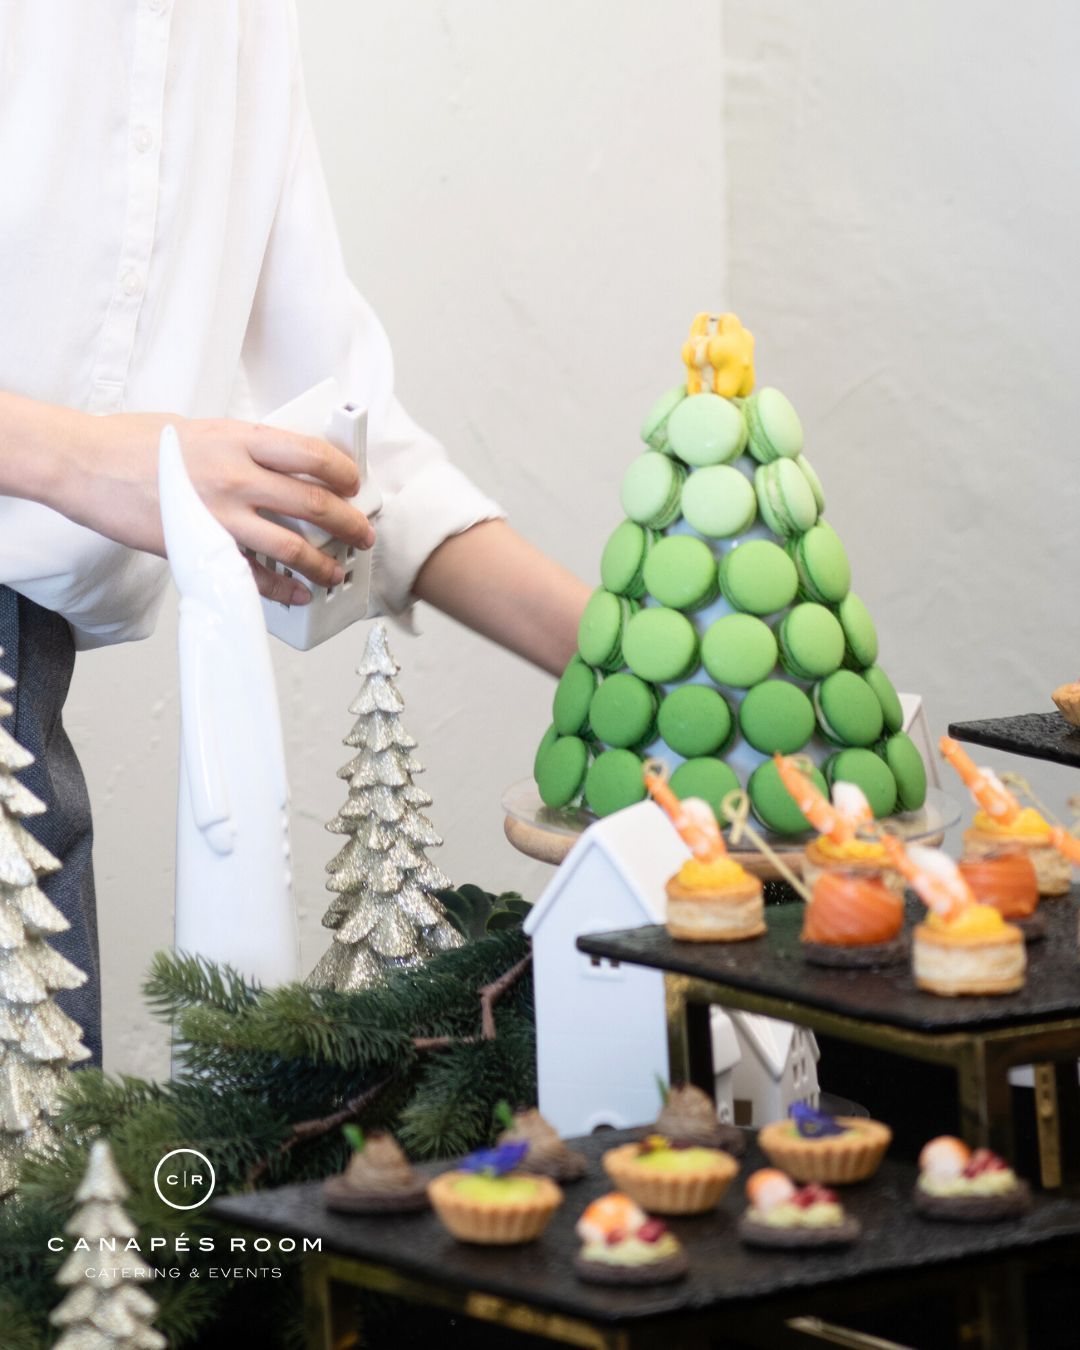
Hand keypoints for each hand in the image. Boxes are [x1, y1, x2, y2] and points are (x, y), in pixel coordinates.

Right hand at [59, 410, 374, 603]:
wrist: (85, 465)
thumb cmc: (136, 443)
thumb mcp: (200, 429)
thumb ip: (240, 447)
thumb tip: (277, 463)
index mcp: (240, 439)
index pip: (312, 454)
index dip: (343, 472)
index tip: (353, 485)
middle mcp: (238, 476)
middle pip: (315, 504)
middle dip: (349, 524)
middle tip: (361, 534)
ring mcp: (222, 515)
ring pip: (293, 547)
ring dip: (323, 564)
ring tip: (335, 572)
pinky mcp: (203, 548)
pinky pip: (253, 575)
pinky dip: (282, 588)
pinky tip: (296, 593)